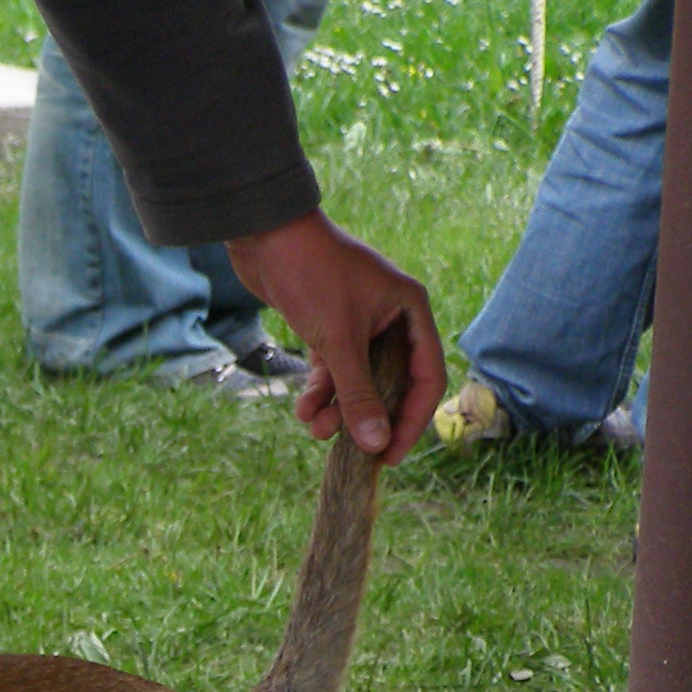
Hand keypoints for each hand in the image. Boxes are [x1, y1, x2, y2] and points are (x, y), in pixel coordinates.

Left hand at [226, 211, 445, 462]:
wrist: (264, 235)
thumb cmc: (311, 274)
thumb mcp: (339, 340)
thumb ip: (358, 393)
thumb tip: (376, 443)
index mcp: (411, 311)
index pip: (427, 377)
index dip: (413, 420)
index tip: (391, 456)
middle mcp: (391, 318)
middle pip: (391, 383)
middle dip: (369, 417)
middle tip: (352, 454)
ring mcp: (359, 323)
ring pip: (357, 380)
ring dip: (339, 408)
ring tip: (315, 429)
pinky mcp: (328, 327)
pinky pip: (332, 370)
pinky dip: (320, 392)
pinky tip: (303, 412)